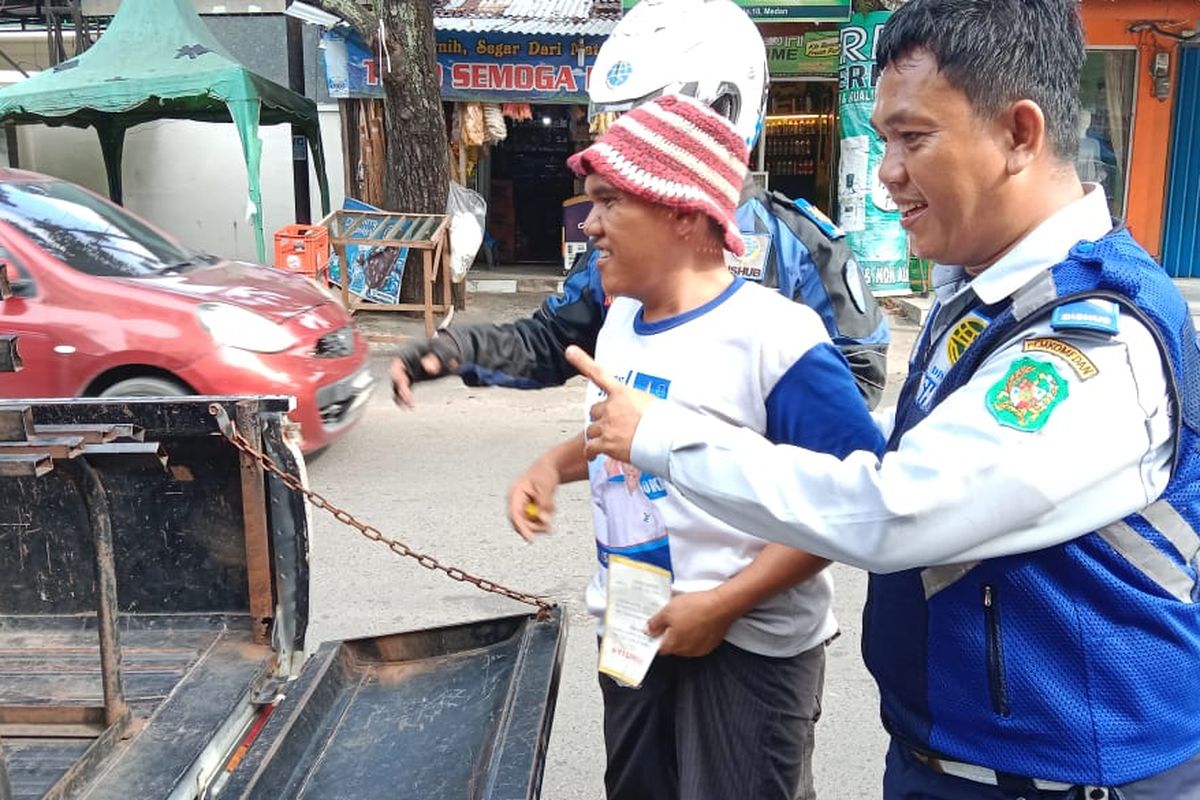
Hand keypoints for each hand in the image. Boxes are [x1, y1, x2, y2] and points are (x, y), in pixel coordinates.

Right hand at [390, 336, 461, 407]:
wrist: (447, 352)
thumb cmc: (443, 349)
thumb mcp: (442, 352)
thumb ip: (435, 359)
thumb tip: (428, 368)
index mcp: (408, 353)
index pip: (397, 364)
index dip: (397, 374)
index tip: (402, 383)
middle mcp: (405, 363)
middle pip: (397, 376)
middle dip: (400, 388)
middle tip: (408, 399)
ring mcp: (408, 372)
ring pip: (399, 384)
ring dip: (402, 395)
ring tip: (409, 404)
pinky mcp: (412, 379)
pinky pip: (405, 389)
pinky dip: (404, 397)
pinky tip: (407, 405)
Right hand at [507, 458, 560, 541]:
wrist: (547, 468)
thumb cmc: (545, 473)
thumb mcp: (546, 485)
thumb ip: (545, 502)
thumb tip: (544, 520)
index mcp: (515, 493)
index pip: (514, 514)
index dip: (522, 528)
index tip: (531, 539)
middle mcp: (515, 502)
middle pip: (520, 523)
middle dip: (535, 528)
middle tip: (550, 530)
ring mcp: (521, 506)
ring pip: (529, 524)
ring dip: (542, 523)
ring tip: (553, 508)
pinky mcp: (527, 510)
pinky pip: (535, 521)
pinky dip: (545, 519)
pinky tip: (551, 507)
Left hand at [565, 345, 656, 462]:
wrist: (665, 441)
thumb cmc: (665, 423)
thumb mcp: (652, 403)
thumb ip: (638, 402)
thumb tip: (639, 408)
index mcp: (622, 393)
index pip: (599, 374)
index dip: (582, 361)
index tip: (570, 351)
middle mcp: (610, 407)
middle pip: (594, 410)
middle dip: (602, 418)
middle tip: (615, 426)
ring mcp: (606, 425)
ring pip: (591, 430)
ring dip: (598, 435)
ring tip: (613, 442)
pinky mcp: (605, 443)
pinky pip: (590, 447)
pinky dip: (591, 452)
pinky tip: (594, 455)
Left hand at [647, 589, 737, 657]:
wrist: (721, 606)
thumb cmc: (694, 608)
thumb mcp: (667, 611)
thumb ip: (655, 624)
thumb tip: (648, 631)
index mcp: (673, 644)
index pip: (659, 648)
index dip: (656, 638)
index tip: (655, 628)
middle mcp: (686, 651)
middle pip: (673, 646)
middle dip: (670, 634)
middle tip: (671, 618)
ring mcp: (700, 648)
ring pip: (686, 643)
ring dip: (684, 634)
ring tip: (685, 617)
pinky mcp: (711, 643)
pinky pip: (699, 640)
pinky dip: (697, 633)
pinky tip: (697, 620)